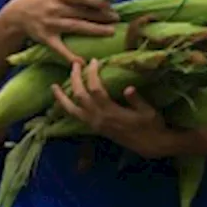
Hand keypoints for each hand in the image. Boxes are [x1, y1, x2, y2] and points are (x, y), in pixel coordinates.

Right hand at [1, 0, 119, 63]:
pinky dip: (70, 56)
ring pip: (77, 27)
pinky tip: (82, 62)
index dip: (97, 1)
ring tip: (111, 32)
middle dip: (101, 16)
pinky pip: (60, 48)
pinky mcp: (46, 38)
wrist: (16, 14)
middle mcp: (55, 8)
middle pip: (82, 13)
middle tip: (117, 19)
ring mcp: (51, 24)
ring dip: (95, 31)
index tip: (110, 6)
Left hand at [50, 59, 173, 158]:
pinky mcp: (95, 129)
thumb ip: (137, 100)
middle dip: (75, 79)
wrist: (151, 145)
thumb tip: (128, 87)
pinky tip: (63, 102)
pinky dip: (67, 108)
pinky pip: (76, 117)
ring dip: (62, 98)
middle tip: (75, 64)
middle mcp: (99, 119)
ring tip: (53, 87)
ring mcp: (95, 125)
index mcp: (112, 113)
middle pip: (80, 96)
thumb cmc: (152, 125)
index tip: (94, 60)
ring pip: (72, 110)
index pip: (96, 89)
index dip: (92, 74)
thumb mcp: (149, 111)